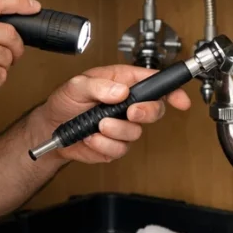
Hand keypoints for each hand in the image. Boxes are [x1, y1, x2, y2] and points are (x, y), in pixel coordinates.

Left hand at [36, 65, 191, 163]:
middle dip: (145, 112)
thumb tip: (119, 90)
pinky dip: (103, 145)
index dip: (172, 90)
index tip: (180, 99)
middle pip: (154, 109)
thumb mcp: (76, 85)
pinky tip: (91, 138)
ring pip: (136, 132)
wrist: (51, 128)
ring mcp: (122, 126)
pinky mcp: (114, 145)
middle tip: (130, 112)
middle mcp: (126, 104)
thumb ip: (97, 85)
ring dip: (116, 130)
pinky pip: (120, 149)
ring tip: (97, 125)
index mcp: (121, 82)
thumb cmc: (65, 101)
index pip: (153, 83)